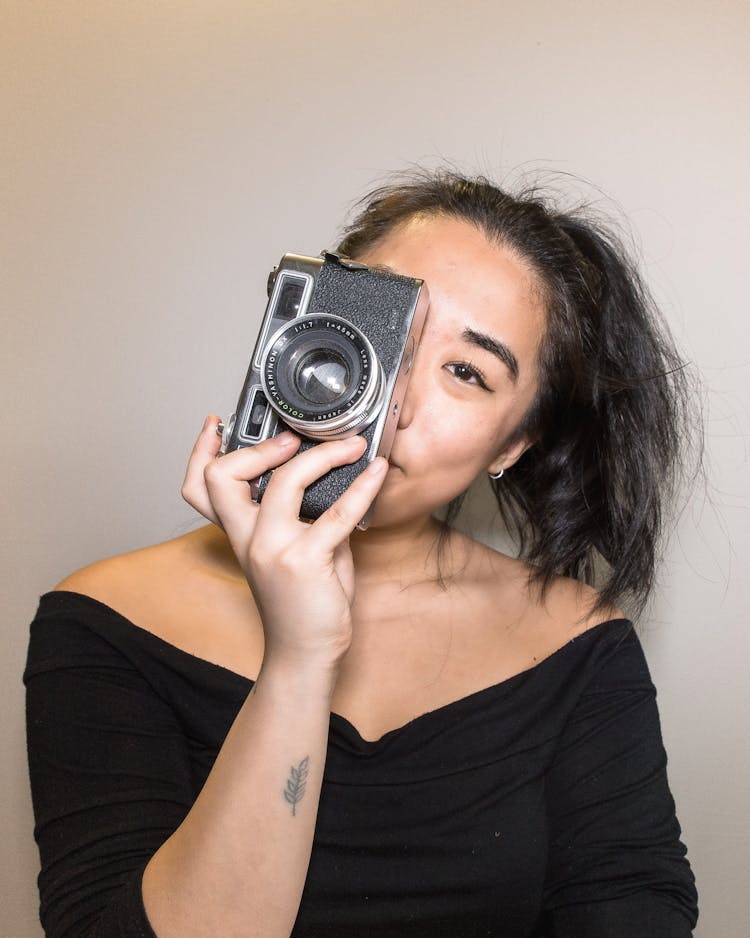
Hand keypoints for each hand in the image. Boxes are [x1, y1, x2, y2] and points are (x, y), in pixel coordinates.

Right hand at [182, 416, 387, 670]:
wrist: (305, 656)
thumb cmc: (302, 608)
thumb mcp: (294, 554)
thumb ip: (304, 519)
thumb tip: (334, 484)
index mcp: (240, 535)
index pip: (199, 488)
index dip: (200, 452)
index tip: (216, 426)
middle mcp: (249, 539)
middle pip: (223, 476)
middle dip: (257, 447)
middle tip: (293, 437)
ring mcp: (274, 549)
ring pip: (284, 482)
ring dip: (321, 456)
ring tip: (349, 446)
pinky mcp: (306, 560)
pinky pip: (338, 513)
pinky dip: (362, 487)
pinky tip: (378, 473)